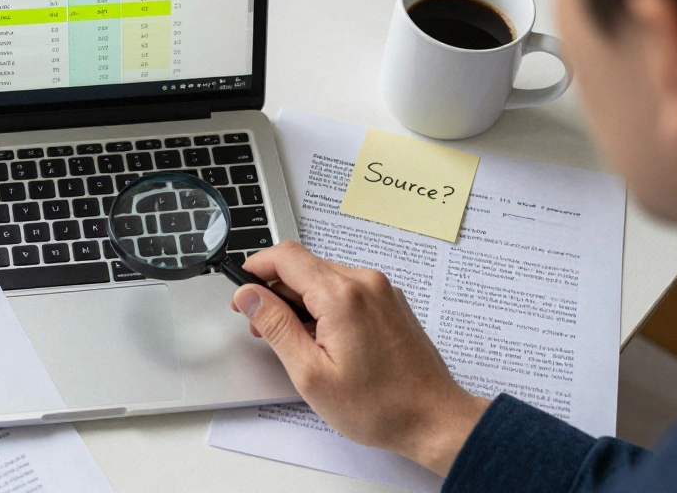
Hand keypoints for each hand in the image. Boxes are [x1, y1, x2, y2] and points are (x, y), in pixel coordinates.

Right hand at [231, 241, 489, 475]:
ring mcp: (381, 290)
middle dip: (276, 293)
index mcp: (342, 296)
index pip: (285, 257)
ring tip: (298, 343)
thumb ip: (275, 326)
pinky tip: (325, 341)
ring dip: (301, 301)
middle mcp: (364, 283)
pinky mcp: (389, 301)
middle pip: (303, 267)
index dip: (255, 270)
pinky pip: (345, 290)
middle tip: (265, 330)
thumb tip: (248, 295)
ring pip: (323, 278)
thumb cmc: (379, 406)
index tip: (242, 293)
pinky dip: (325, 306)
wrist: (434, 420)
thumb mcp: (310, 373)